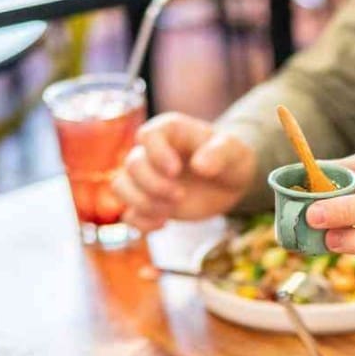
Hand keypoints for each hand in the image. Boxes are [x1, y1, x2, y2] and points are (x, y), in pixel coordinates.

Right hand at [113, 113, 256, 231]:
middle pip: (132, 165)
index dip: (156, 155)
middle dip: (154, 185)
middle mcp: (151, 152)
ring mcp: (146, 178)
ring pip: (121, 187)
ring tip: (169, 212)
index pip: (147, 136)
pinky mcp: (148, 202)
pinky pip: (129, 214)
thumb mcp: (233, 151)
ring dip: (143, 204)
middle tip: (180, 196)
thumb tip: (200, 166)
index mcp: (168, 131)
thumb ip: (219, 154)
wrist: (228, 182)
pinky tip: (164, 223)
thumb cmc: (229, 158)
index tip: (176, 171)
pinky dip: (142, 223)